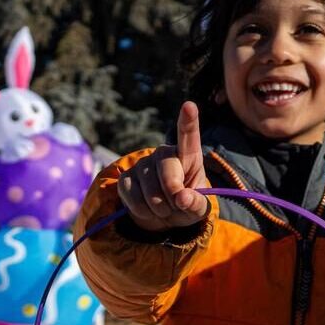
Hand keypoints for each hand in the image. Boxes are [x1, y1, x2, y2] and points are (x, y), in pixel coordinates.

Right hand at [116, 102, 209, 230]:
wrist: (163, 218)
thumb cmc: (186, 206)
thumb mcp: (199, 208)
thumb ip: (197, 203)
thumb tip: (182, 197)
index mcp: (188, 155)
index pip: (188, 135)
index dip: (188, 121)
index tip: (189, 106)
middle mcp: (163, 153)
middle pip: (168, 171)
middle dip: (174, 195)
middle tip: (178, 206)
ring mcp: (142, 164)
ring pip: (150, 190)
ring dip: (160, 208)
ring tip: (164, 209)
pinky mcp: (125, 178)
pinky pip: (133, 196)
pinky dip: (143, 211)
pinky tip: (148, 210)